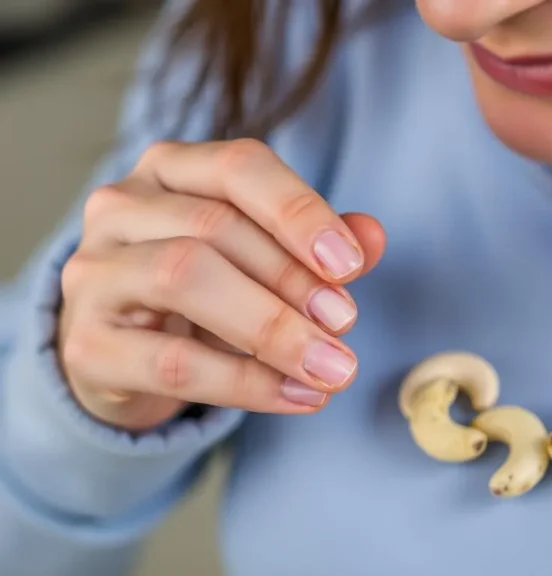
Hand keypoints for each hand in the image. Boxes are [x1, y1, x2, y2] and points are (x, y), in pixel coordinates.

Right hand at [57, 139, 385, 431]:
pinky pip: (172, 361)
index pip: (240, 167)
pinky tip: (298, 396)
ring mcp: (94, 272)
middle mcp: (121, 207)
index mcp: (170, 170)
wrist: (124, 352)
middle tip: (345, 322)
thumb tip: (372, 236)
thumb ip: (313, 246)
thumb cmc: (202, 294)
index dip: (300, 212)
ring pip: (184, 278)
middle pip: (215, 227)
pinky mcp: (86, 343)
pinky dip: (246, 382)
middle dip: (292, 277)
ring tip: (331, 366)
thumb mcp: (258, 259)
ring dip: (272, 327)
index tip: (351, 265)